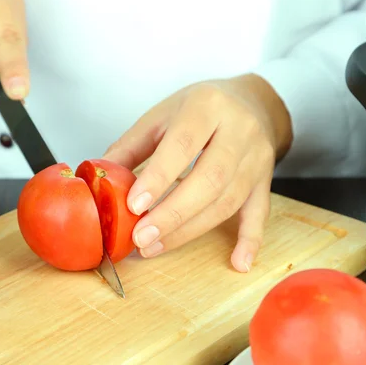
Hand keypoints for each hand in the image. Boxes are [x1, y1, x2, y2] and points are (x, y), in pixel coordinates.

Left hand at [103, 74, 292, 270]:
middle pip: (211, 179)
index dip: (159, 178)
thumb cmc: (200, 109)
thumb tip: (100, 180)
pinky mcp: (265, 181)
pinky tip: (239, 262)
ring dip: (191, 230)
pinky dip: (250, 240)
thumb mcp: (163, 114)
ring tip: (156, 246)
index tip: (134, 206)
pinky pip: (260, 213)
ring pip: (227, 201)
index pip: (184, 144)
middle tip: (142, 237)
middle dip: (173, 214)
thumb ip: (132, 146)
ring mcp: (257, 158)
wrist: (250, 102)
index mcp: (208, 105)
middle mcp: (240, 130)